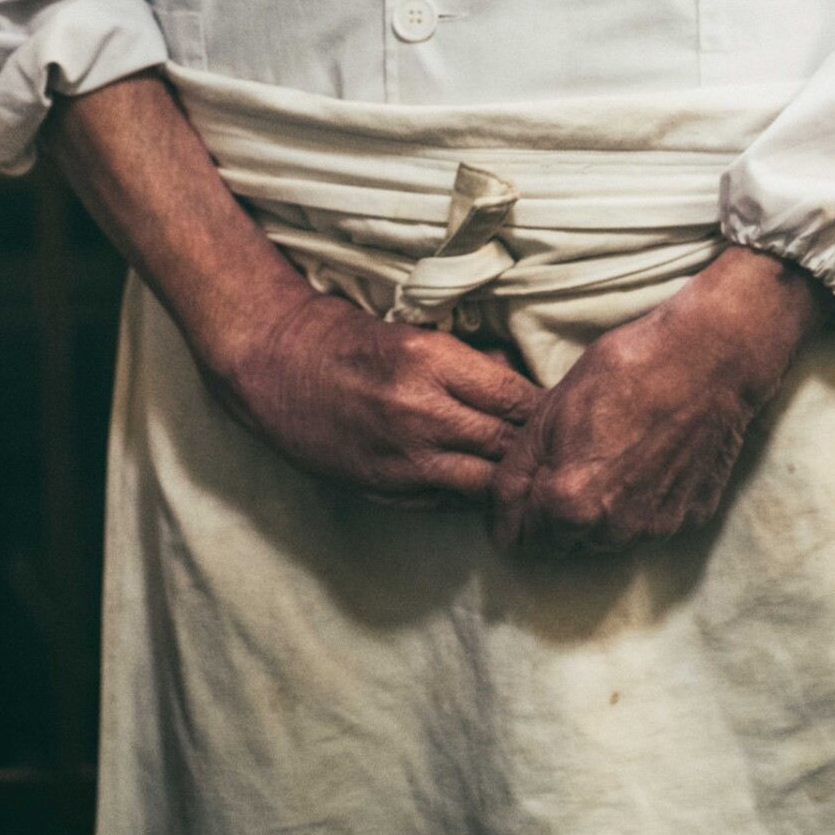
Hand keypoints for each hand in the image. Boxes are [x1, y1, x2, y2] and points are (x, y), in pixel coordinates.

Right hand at [43, 76, 539, 511]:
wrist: (272, 362)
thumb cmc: (343, 334)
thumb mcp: (413, 332)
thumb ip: (467, 362)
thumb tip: (522, 383)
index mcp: (432, 360)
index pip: (519, 398)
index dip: (547, 411)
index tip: (562, 411)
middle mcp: (421, 412)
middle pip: (509, 445)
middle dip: (536, 449)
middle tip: (558, 450)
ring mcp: (402, 457)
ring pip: (484, 483)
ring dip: (506, 478)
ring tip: (528, 475)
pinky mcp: (383, 486)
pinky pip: (447, 502)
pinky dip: (467, 494)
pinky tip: (479, 485)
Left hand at [489, 245, 826, 553]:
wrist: (708, 359)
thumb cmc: (627, 370)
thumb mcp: (551, 408)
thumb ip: (519, 467)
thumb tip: (501, 504)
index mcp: (568, 505)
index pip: (514, 538)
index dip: (509, 509)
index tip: (519, 484)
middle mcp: (611, 532)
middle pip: (559, 543)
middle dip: (550, 513)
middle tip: (562, 460)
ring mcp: (654, 530)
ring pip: (602, 538)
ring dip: (594, 512)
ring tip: (606, 457)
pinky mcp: (688, 519)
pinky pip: (645, 525)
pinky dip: (636, 504)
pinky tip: (643, 461)